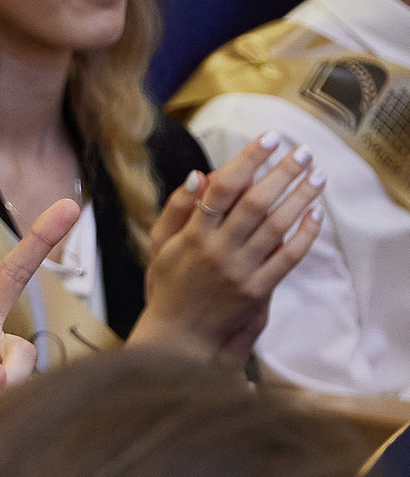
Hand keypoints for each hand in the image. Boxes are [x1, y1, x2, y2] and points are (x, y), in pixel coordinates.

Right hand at [132, 136, 323, 360]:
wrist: (178, 338)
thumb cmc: (167, 287)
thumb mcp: (158, 247)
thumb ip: (175, 210)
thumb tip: (199, 175)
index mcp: (192, 235)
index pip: (222, 187)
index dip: (248, 159)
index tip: (269, 138)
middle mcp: (217, 250)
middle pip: (256, 202)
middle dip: (283, 172)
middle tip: (303, 151)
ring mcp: (240, 271)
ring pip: (277, 226)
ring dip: (301, 197)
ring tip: (318, 174)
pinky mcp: (258, 291)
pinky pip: (288, 257)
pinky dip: (305, 233)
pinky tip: (316, 213)